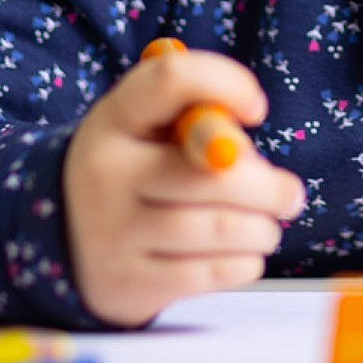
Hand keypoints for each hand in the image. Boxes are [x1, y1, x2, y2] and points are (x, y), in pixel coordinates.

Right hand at [63, 46, 306, 325]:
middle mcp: (106, 172)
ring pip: (216, 229)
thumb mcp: (148, 130)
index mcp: (113, 119)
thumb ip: (198, 122)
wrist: (70, 240)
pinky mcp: (128, 282)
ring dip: (261, 229)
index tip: (257, 110)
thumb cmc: (136, 169)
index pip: (171, 80)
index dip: (227, 84)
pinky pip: (207, 273)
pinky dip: (243, 263)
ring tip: (268, 227)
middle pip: (212, 174)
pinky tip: (245, 253)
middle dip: (268, 187)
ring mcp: (112, 232)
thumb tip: (248, 155)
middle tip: (292, 195)